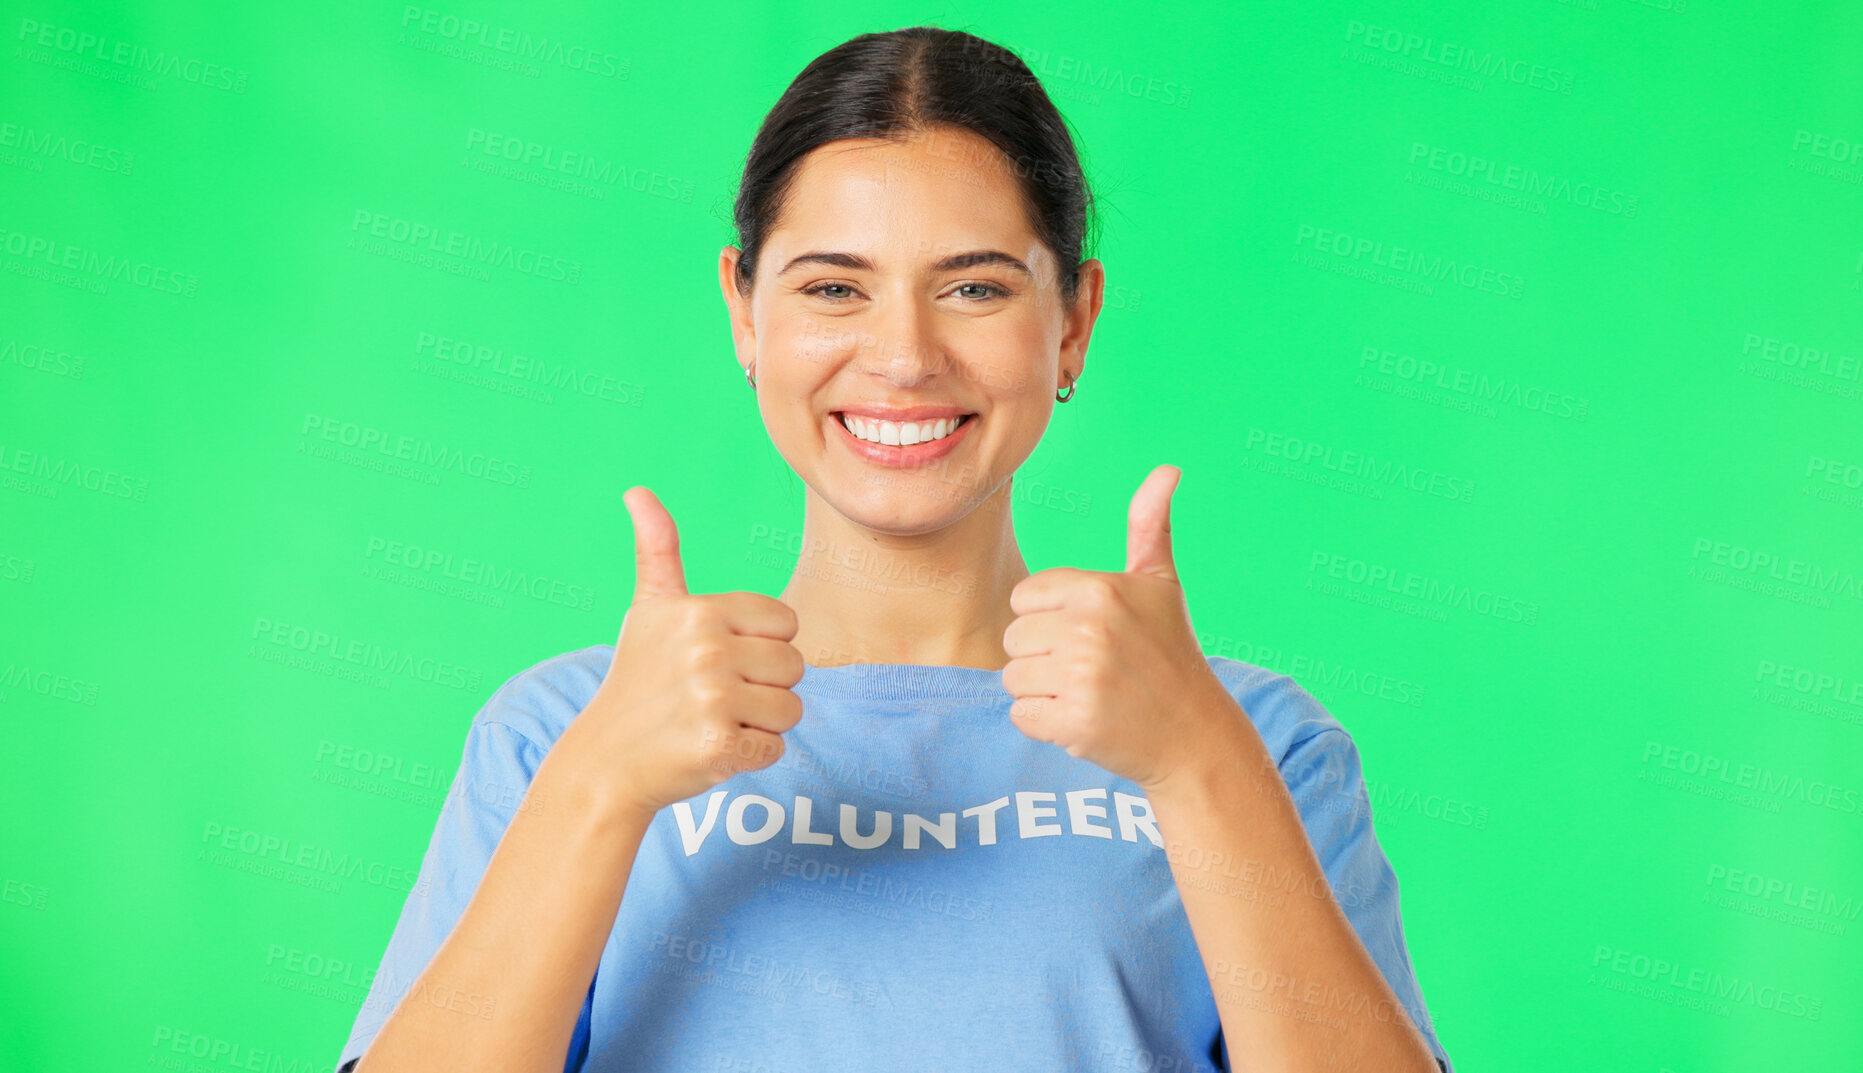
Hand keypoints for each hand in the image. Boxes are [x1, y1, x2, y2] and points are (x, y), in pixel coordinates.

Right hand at [548, 487, 806, 820]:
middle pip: (794, 666)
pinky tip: (710, 750)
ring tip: (712, 721)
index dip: (761, 646)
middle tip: (713, 697)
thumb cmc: (638, 680)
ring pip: (791, 709)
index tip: (719, 660)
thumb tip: (637, 490)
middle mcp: (706, 649)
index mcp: (699, 610)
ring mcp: (712, 698)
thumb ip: (658, 550)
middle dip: (764, 687)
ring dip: (760, 724)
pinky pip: (776, 748)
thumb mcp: (647, 610)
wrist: (605, 761)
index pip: (786, 623)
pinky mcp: (719, 745)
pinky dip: (750, 757)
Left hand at [1001, 464, 1242, 790]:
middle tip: (1091, 670)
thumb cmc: (1171, 653)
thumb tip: (1168, 469)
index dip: (1049, 620)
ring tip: (1088, 693)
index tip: (1090, 636)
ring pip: (1012, 678)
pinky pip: (1021, 715)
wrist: (1195, 734)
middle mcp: (1090, 628)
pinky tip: (1084, 720)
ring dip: (1042, 692)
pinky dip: (1045, 724)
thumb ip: (1150, 525)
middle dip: (1042, 658)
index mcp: (1100, 588)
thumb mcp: (1162, 584)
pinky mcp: (1074, 722)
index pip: (1024, 598)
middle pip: (1013, 639)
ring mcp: (1081, 677)